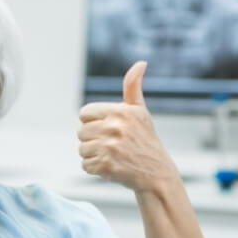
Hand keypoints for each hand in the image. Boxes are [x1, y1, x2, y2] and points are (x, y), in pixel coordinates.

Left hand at [78, 61, 179, 192]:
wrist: (156, 173)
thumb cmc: (146, 141)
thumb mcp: (140, 112)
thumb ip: (133, 88)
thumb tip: (140, 63)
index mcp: (120, 111)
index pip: (84, 113)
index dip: (92, 122)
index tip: (107, 129)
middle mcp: (115, 127)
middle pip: (80, 132)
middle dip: (92, 140)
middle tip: (111, 145)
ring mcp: (110, 147)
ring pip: (82, 149)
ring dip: (93, 155)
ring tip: (111, 156)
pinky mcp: (106, 165)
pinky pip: (85, 165)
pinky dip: (95, 169)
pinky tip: (110, 166)